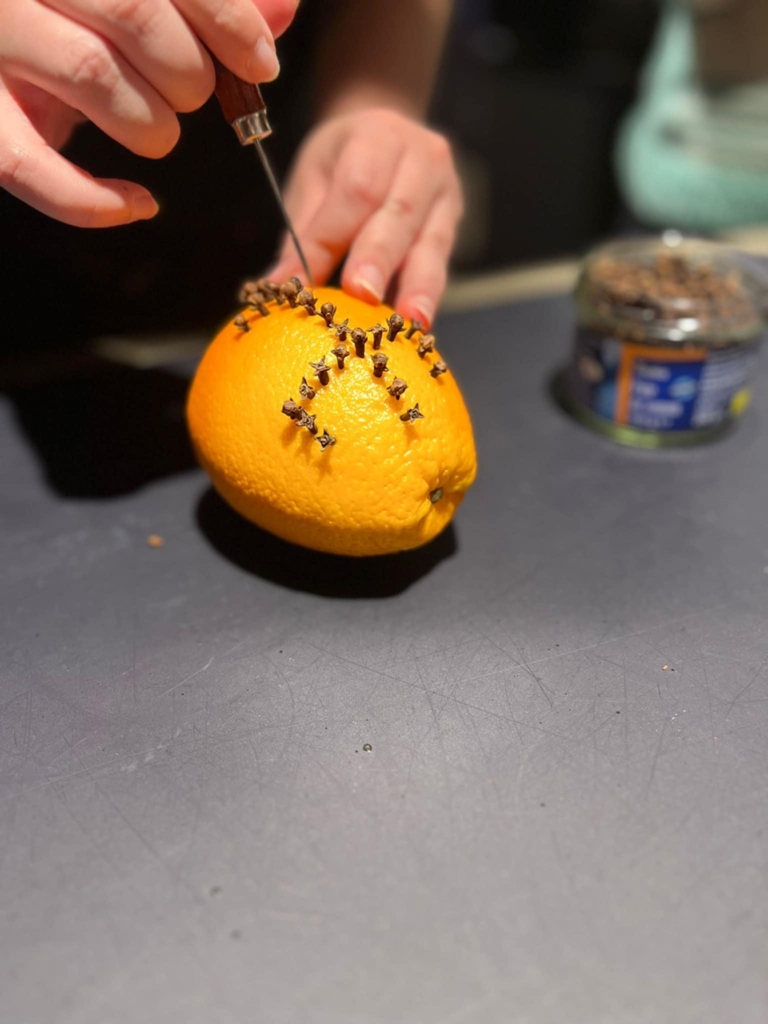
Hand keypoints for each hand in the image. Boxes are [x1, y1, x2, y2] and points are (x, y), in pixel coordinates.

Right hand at [0, 0, 296, 226]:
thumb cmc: (64, 28)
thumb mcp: (127, 8)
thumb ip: (201, 4)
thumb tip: (282, 9)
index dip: (229, 20)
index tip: (259, 64)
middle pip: (135, 15)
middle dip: (191, 72)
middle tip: (192, 96)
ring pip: (93, 75)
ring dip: (153, 125)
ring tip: (157, 133)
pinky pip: (32, 168)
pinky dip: (95, 201)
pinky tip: (138, 205)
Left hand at [270, 108, 462, 327]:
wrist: (390, 135)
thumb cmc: (342, 162)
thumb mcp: (313, 181)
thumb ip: (302, 235)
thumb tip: (278, 287)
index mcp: (378, 135)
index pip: (355, 190)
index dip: (330, 238)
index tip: (305, 282)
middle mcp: (423, 158)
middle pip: (400, 213)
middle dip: (379, 258)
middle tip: (363, 295)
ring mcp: (446, 192)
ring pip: (432, 243)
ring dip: (419, 286)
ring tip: (409, 322)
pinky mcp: (454, 224)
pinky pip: (441, 263)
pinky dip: (426, 295)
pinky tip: (417, 325)